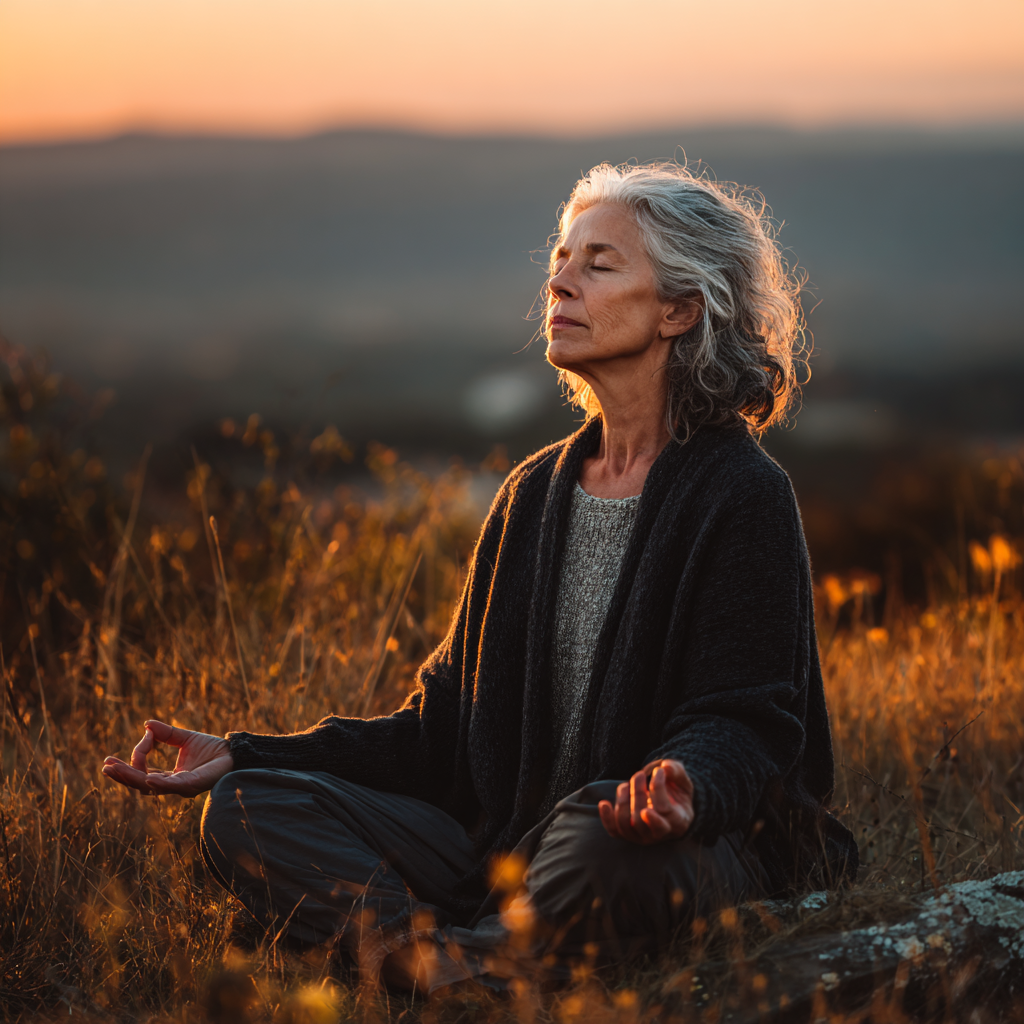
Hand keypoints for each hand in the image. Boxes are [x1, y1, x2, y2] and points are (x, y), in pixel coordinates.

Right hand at [102, 719, 233, 796]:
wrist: (236, 753)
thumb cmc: (213, 749)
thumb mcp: (184, 738)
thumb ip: (166, 733)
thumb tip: (146, 724)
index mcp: (170, 776)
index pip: (144, 771)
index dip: (138, 756)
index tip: (144, 737)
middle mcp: (173, 785)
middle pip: (141, 783)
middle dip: (122, 775)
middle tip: (105, 767)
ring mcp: (182, 787)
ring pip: (151, 787)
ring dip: (131, 779)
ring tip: (114, 770)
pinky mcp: (194, 785)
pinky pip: (172, 787)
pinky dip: (159, 783)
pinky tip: (147, 777)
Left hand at [598, 758, 693, 843]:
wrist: (670, 808)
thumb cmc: (677, 793)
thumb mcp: (682, 781)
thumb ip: (677, 771)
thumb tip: (665, 767)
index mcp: (677, 822)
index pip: (664, 810)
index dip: (658, 788)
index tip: (658, 771)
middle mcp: (659, 835)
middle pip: (641, 818)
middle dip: (637, 793)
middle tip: (639, 774)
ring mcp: (642, 837)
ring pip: (626, 825)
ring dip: (622, 801)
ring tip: (626, 785)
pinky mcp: (628, 834)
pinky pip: (614, 831)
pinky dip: (607, 818)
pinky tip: (604, 803)